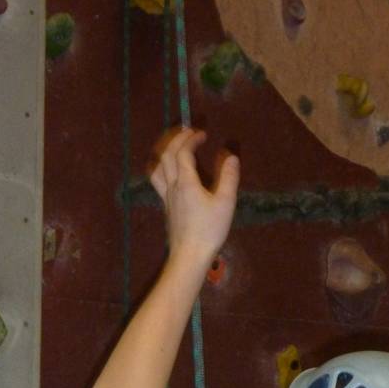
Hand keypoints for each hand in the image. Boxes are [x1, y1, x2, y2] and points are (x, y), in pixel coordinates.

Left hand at [149, 127, 239, 259]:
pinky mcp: (165, 206)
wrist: (189, 255)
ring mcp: (166, 196)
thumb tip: (231, 156)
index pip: (183, 152)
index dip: (191, 138)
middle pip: (166, 155)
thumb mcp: (225, 203)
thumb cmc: (209, 230)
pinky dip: (160, 167)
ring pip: (157, 167)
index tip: (203, 134)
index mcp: (186, 182)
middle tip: (188, 132)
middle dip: (176, 139)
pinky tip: (169, 171)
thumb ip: (228, 177)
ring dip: (163, 151)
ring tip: (174, 146)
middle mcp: (172, 185)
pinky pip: (156, 180)